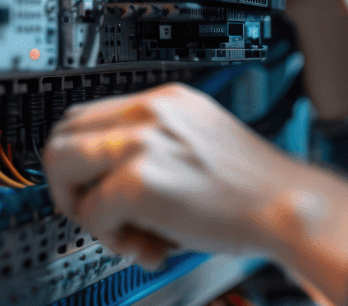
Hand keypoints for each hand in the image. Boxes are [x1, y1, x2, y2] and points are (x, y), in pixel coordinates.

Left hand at [42, 83, 298, 265]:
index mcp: (165, 101)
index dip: (82, 159)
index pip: (89, 115)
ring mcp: (141, 142)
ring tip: (123, 232)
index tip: (91, 187)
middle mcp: (149, 112)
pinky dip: (111, 238)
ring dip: (81, 208)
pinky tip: (148, 246)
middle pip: (63, 133)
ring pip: (61, 165)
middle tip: (96, 214)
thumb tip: (106, 184)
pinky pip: (91, 212)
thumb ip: (154, 151)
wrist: (286, 207)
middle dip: (69, 182)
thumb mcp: (198, 145)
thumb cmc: (252, 190)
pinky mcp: (138, 180)